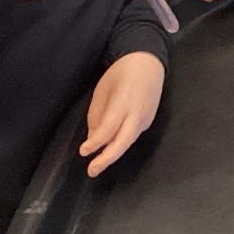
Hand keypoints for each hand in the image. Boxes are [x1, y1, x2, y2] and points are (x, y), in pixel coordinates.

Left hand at [80, 51, 164, 176]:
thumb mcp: (102, 90)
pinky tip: (112, 146)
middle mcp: (137, 112)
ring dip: (114, 153)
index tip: (83, 151)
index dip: (96, 142)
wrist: (149, 62)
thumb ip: (97, 114)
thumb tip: (94, 138)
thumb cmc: (121, 72)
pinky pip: (133, 135)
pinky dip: (121, 142)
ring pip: (128, 141)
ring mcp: (146, 117)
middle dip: (107, 159)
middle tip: (92, 171)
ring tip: (98, 163)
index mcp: (123, 101)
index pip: (108, 128)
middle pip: (123, 141)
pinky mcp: (149, 120)